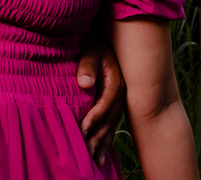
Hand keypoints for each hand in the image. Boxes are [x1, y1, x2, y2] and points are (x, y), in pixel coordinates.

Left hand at [77, 31, 125, 167]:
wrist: (100, 37)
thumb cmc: (90, 41)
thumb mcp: (89, 47)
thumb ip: (86, 64)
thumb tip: (84, 83)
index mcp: (115, 79)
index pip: (105, 103)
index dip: (94, 117)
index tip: (81, 129)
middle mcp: (119, 93)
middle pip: (109, 119)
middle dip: (98, 137)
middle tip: (87, 155)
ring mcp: (116, 100)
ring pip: (111, 126)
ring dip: (103, 144)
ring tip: (96, 162)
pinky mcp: (111, 104)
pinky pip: (109, 125)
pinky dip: (105, 141)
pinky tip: (100, 157)